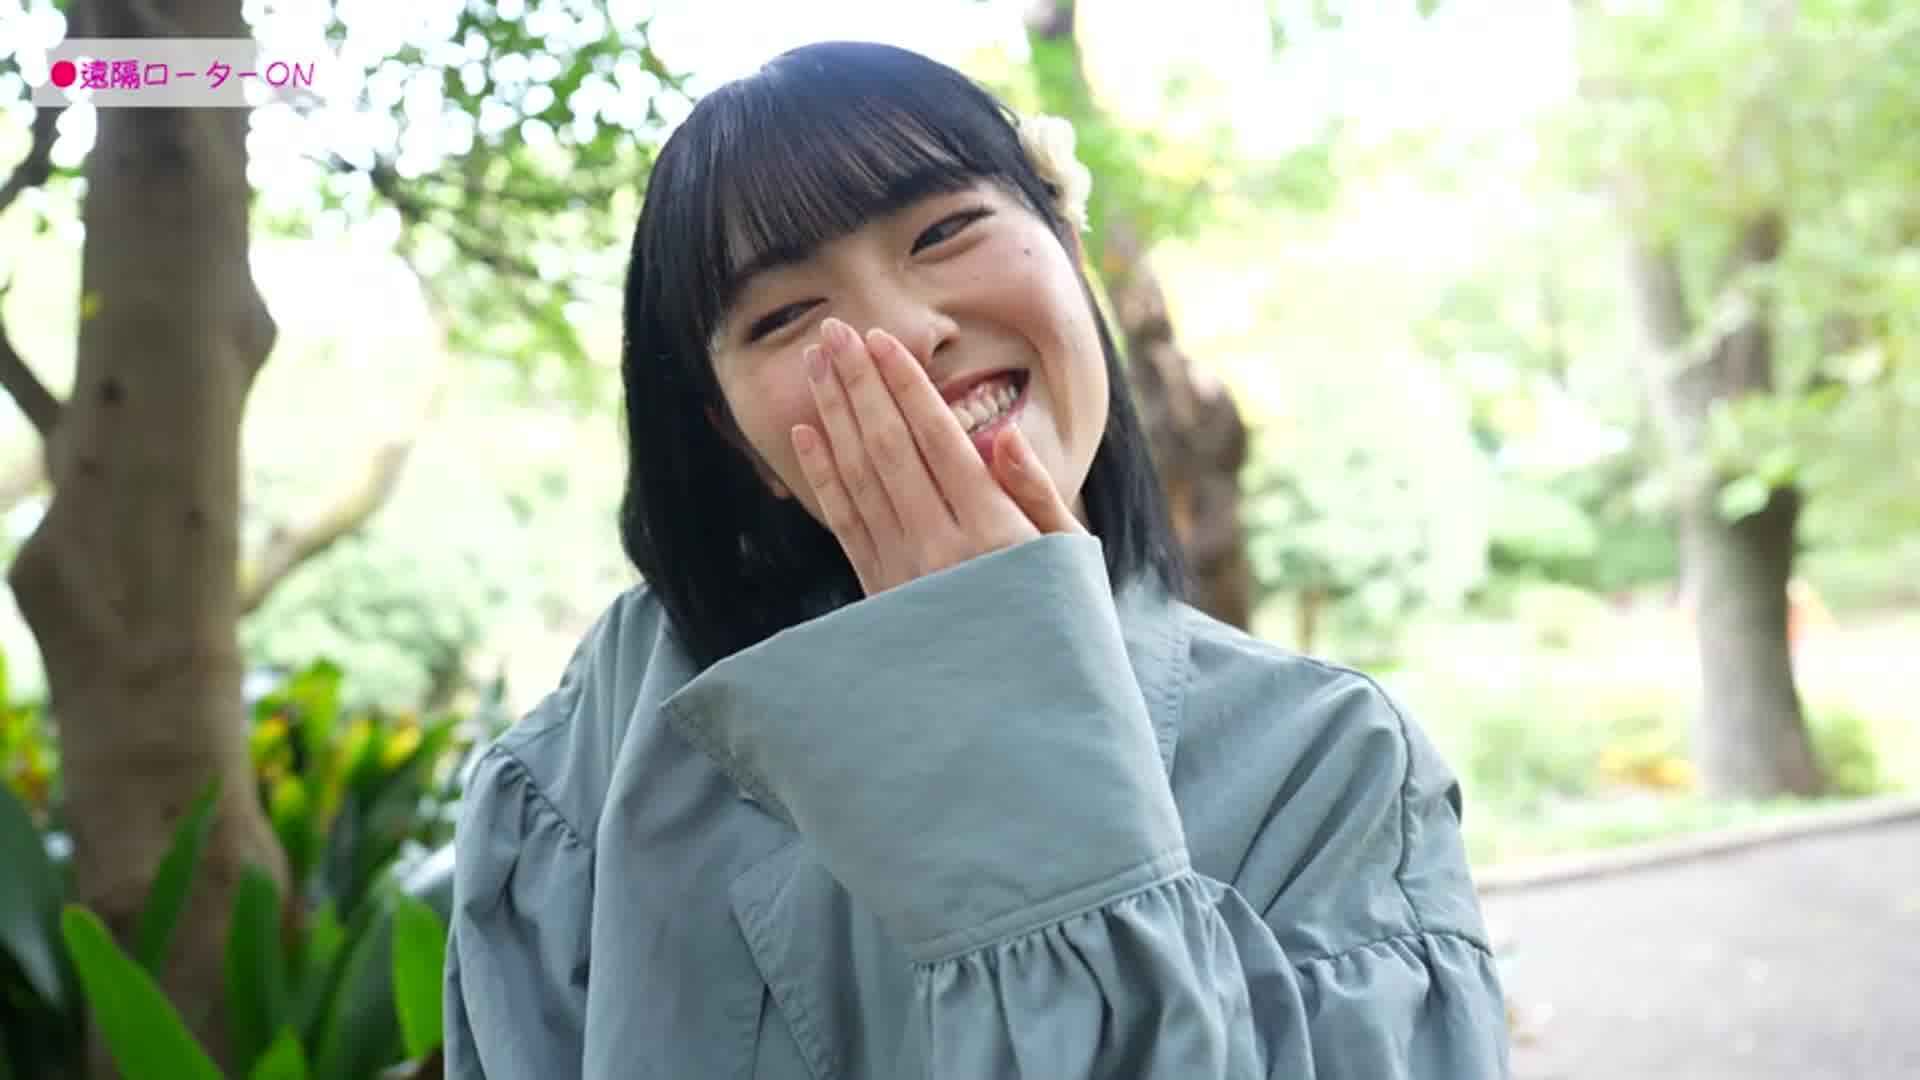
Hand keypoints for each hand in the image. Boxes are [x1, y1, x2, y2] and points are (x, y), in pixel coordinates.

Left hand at [790, 317, 1084, 595]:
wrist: (1014, 714)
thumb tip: (1003, 434)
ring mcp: (901, 572)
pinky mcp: (878, 591)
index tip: (882, 339)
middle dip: (859, 384)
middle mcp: (938, 548)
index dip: (906, 387)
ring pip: (858, 477)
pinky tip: (805, 433)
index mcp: (991, 531)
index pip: (938, 440)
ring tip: (816, 362)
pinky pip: (843, 523)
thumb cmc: (1057, 624)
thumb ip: (1038, 494)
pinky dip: (821, 475)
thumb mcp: (1067, 560)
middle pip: (888, 448)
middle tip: (835, 330)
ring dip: (833, 414)